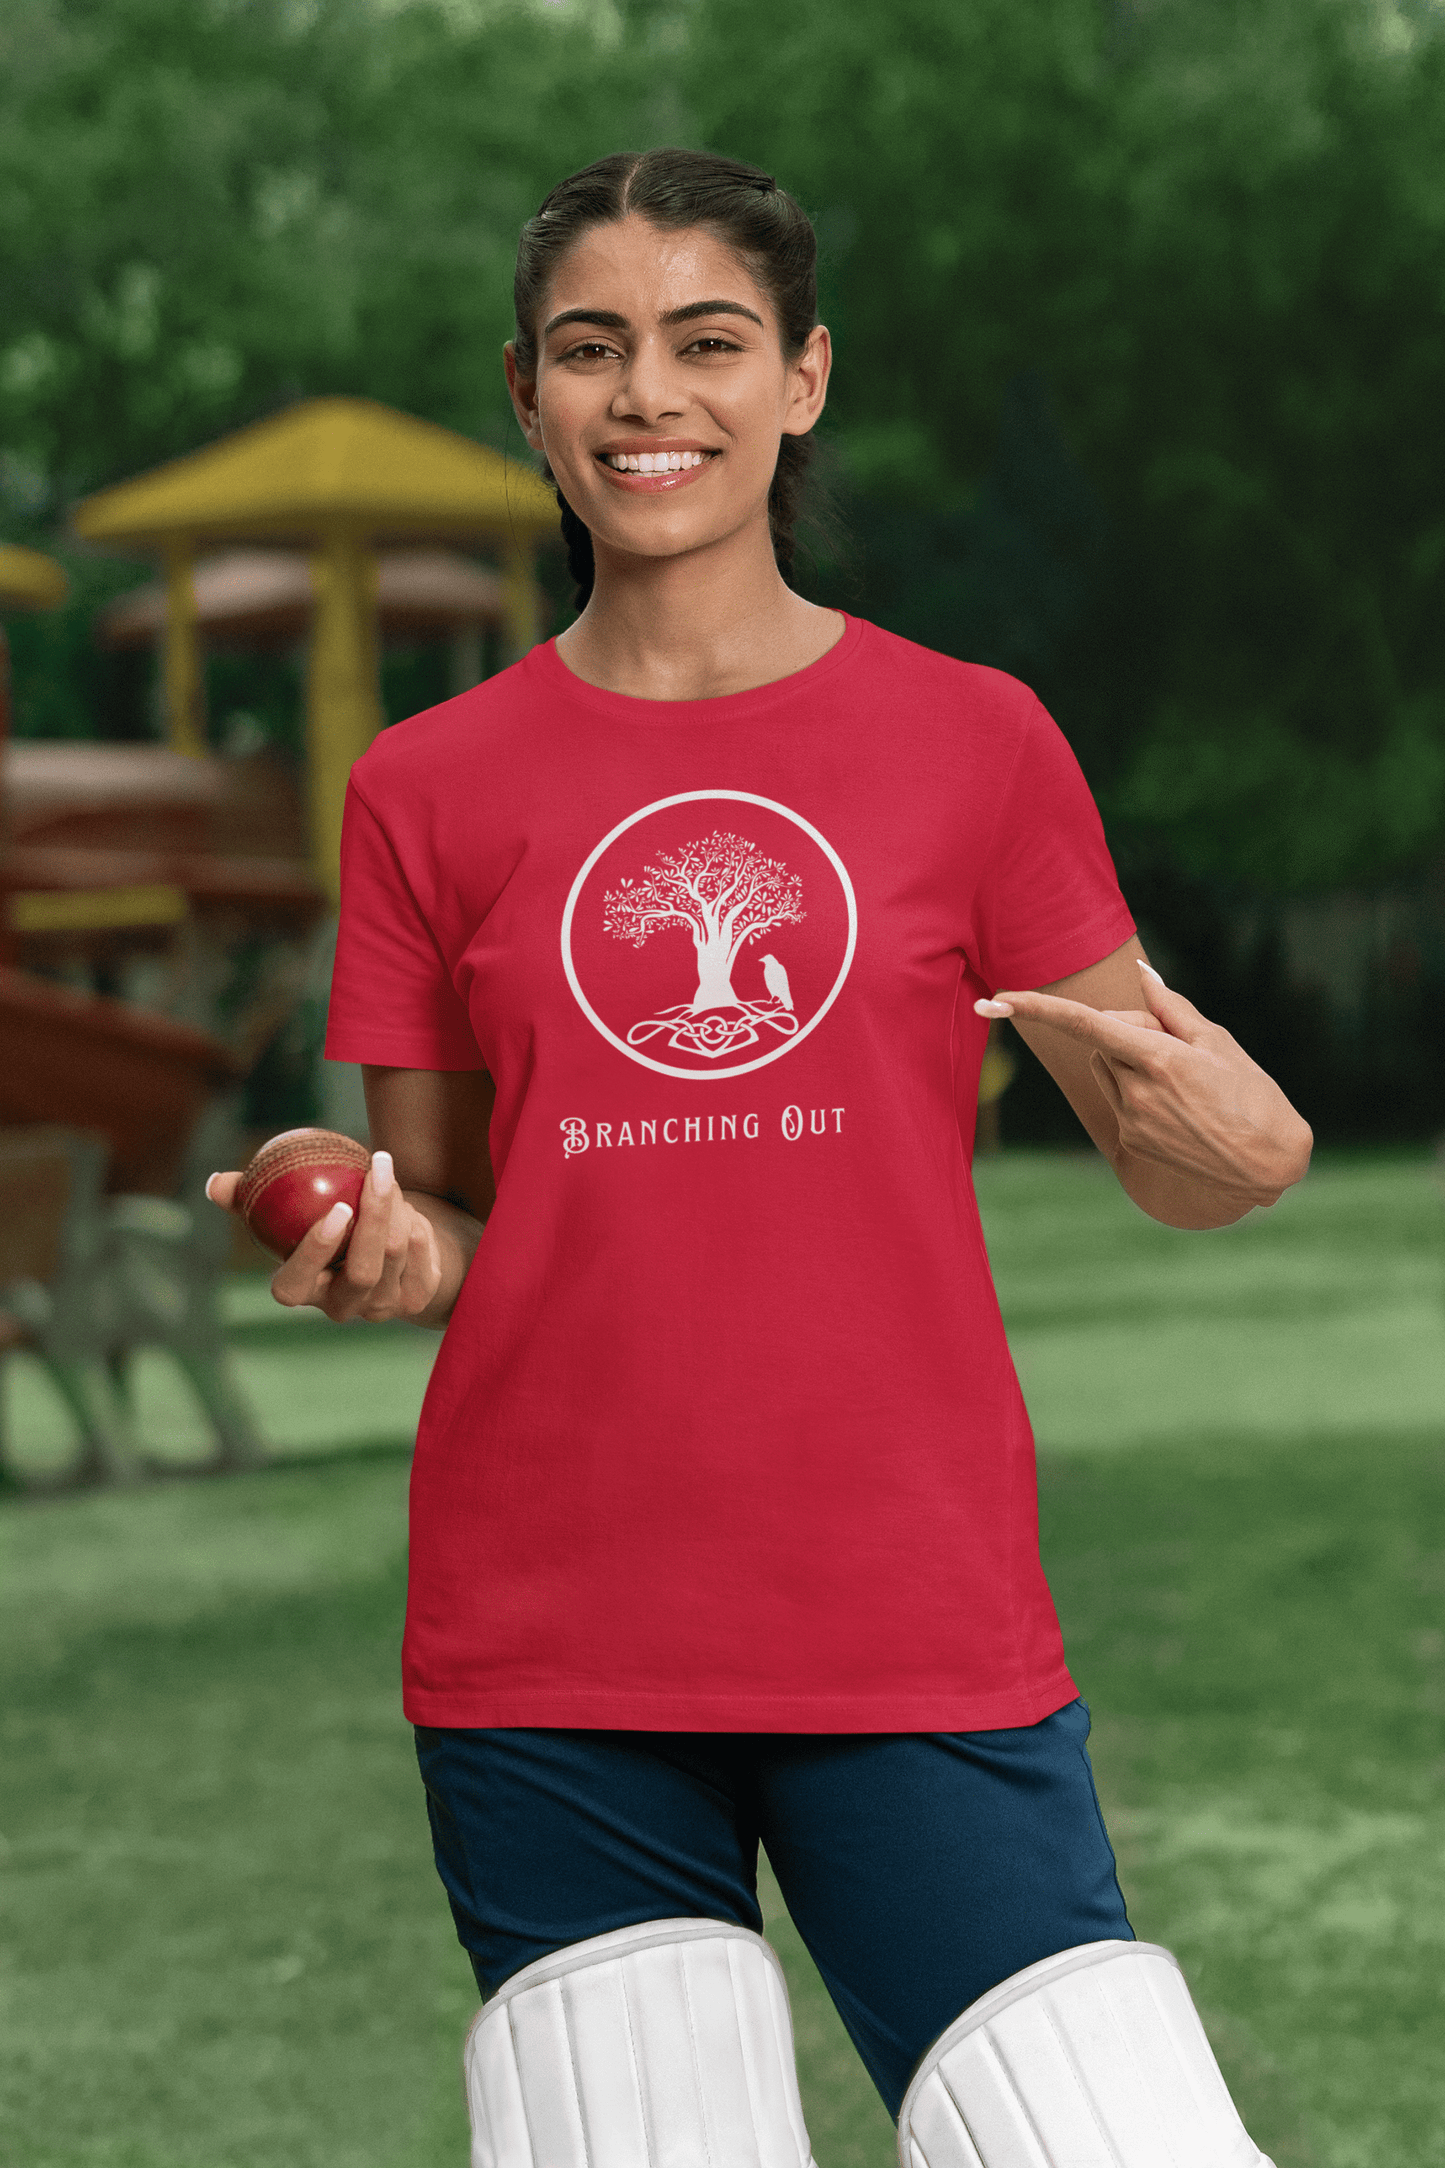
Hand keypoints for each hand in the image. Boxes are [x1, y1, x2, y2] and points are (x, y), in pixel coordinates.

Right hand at [205, 1150, 443, 1320]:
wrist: (382, 1248)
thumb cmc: (319, 1221)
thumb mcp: (284, 1210)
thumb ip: (249, 1197)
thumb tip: (216, 1184)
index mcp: (302, 1292)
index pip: (294, 1287)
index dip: (315, 1253)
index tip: (337, 1208)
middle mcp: (342, 1308)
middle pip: (362, 1272)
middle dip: (374, 1217)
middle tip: (375, 1171)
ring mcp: (382, 1309)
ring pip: (394, 1254)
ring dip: (395, 1207)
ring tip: (385, 1171)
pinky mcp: (416, 1298)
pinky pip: (421, 1252)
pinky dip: (416, 1220)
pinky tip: (407, 1200)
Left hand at [977, 960, 1311, 1202]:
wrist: (1268, 1164)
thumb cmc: (1252, 1094)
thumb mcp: (1218, 1042)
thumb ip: (1171, 1007)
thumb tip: (1142, 971)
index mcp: (1160, 1059)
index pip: (1087, 1024)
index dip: (1037, 1008)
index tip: (994, 1000)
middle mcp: (1137, 1092)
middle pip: (1102, 1039)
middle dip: (1127, 1031)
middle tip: (1179, 1048)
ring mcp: (1130, 1121)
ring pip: (1106, 1069)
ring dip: (1130, 1063)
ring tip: (1183, 1082)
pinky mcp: (1129, 1142)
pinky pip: (1118, 1099)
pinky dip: (1138, 1092)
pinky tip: (1180, 1108)